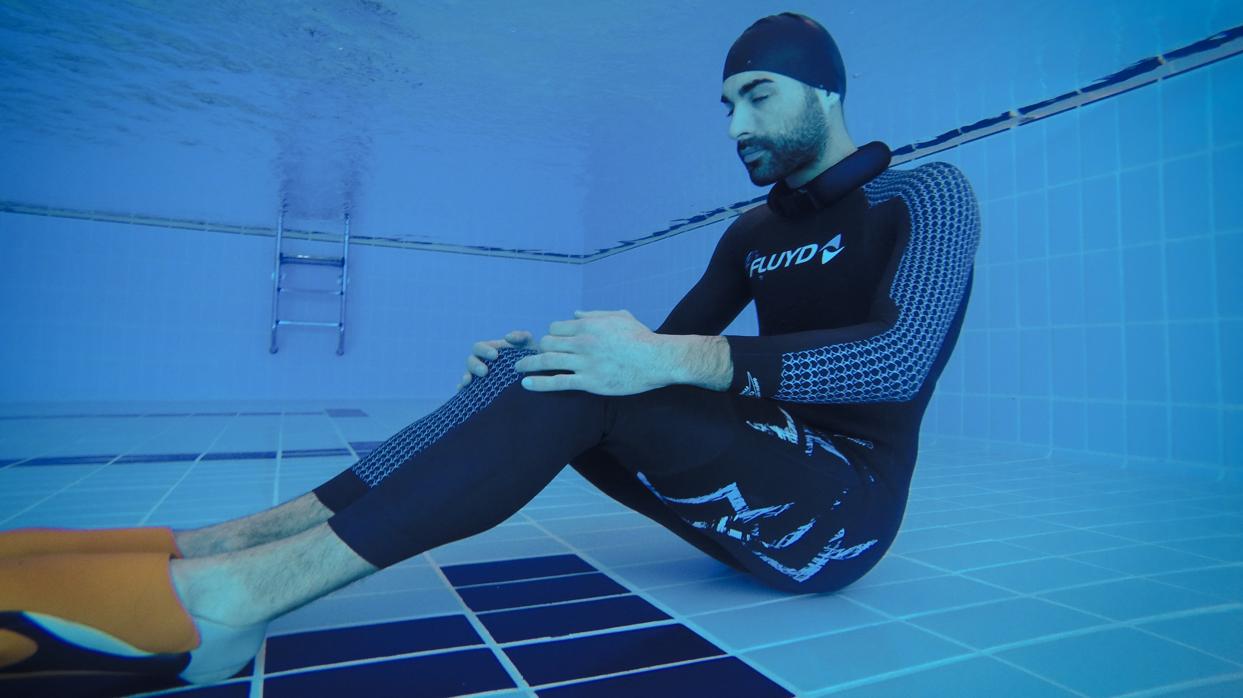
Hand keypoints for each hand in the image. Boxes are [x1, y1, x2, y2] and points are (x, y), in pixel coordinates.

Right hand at [457, 330, 536, 391]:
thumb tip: (506, 337)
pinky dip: (463, 391)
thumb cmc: (531, 357)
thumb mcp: (529, 345)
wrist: (538, 376)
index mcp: (489, 350)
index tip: (495, 356)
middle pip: (470, 361)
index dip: (484, 350)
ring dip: (466, 377)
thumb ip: (521, 336)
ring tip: (469, 382)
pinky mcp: (481, 391)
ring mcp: (480, 377)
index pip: (479, 347)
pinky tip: (463, 392)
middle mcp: (482, 363)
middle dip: (475, 365)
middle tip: (485, 372)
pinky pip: (468, 391)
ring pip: (466, 375)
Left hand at [513, 310, 666, 395]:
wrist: (656, 359)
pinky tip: (526, 384)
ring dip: (528, 365)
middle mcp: (582, 343)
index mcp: (588, 326)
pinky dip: (539, 383)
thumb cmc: (641, 337)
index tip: (550, 343)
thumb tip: (575, 314)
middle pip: (547, 343)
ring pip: (547, 361)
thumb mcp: (619, 317)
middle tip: (533, 356)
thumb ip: (595, 314)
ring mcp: (584, 363)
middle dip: (539, 349)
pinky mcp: (589, 382)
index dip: (551, 335)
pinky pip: (558, 382)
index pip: (555, 328)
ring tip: (518, 369)